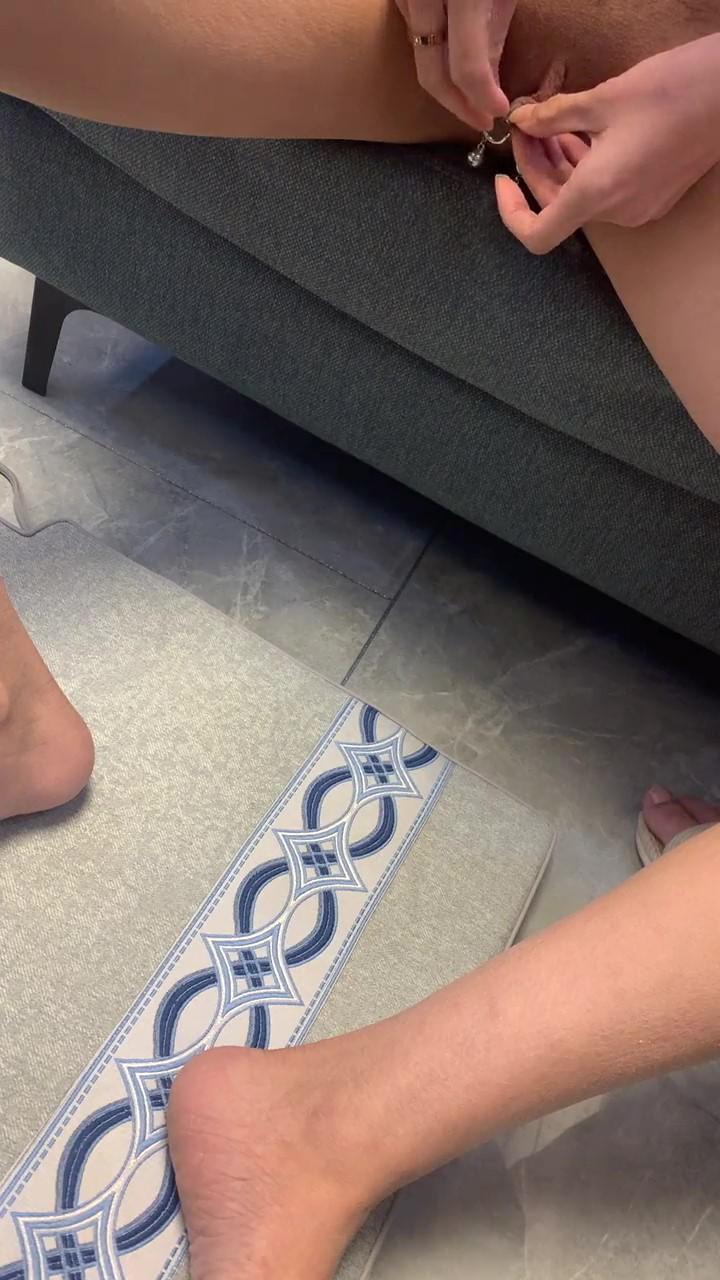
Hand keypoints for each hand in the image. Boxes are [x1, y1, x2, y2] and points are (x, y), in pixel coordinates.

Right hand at [397, 0, 516, 129]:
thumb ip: (495, 39)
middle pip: (431, 74)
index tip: (498, 113)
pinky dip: (432, 50)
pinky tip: (451, 54)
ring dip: (444, 77)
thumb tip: (490, 92)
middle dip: (457, 103)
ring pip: (419, 57)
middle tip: (480, 118)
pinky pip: (412, 33)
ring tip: (470, 89)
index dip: (482, 98)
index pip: (466, 68)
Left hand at [496, 34, 719, 253]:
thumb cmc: (673, 92)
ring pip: (580, 196)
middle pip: (556, 206)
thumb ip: (552, 117)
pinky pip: (605, 192)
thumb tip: (522, 122)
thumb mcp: (601, 100)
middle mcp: (616, 211)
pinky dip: (585, 168)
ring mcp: (637, 208)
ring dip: (558, 166)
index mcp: (597, 193)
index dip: (511, 213)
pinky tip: (580, 134)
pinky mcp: (651, 197)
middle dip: (534, 168)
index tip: (502, 181)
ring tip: (549, 125)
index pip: (537, 234)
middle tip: (525, 128)